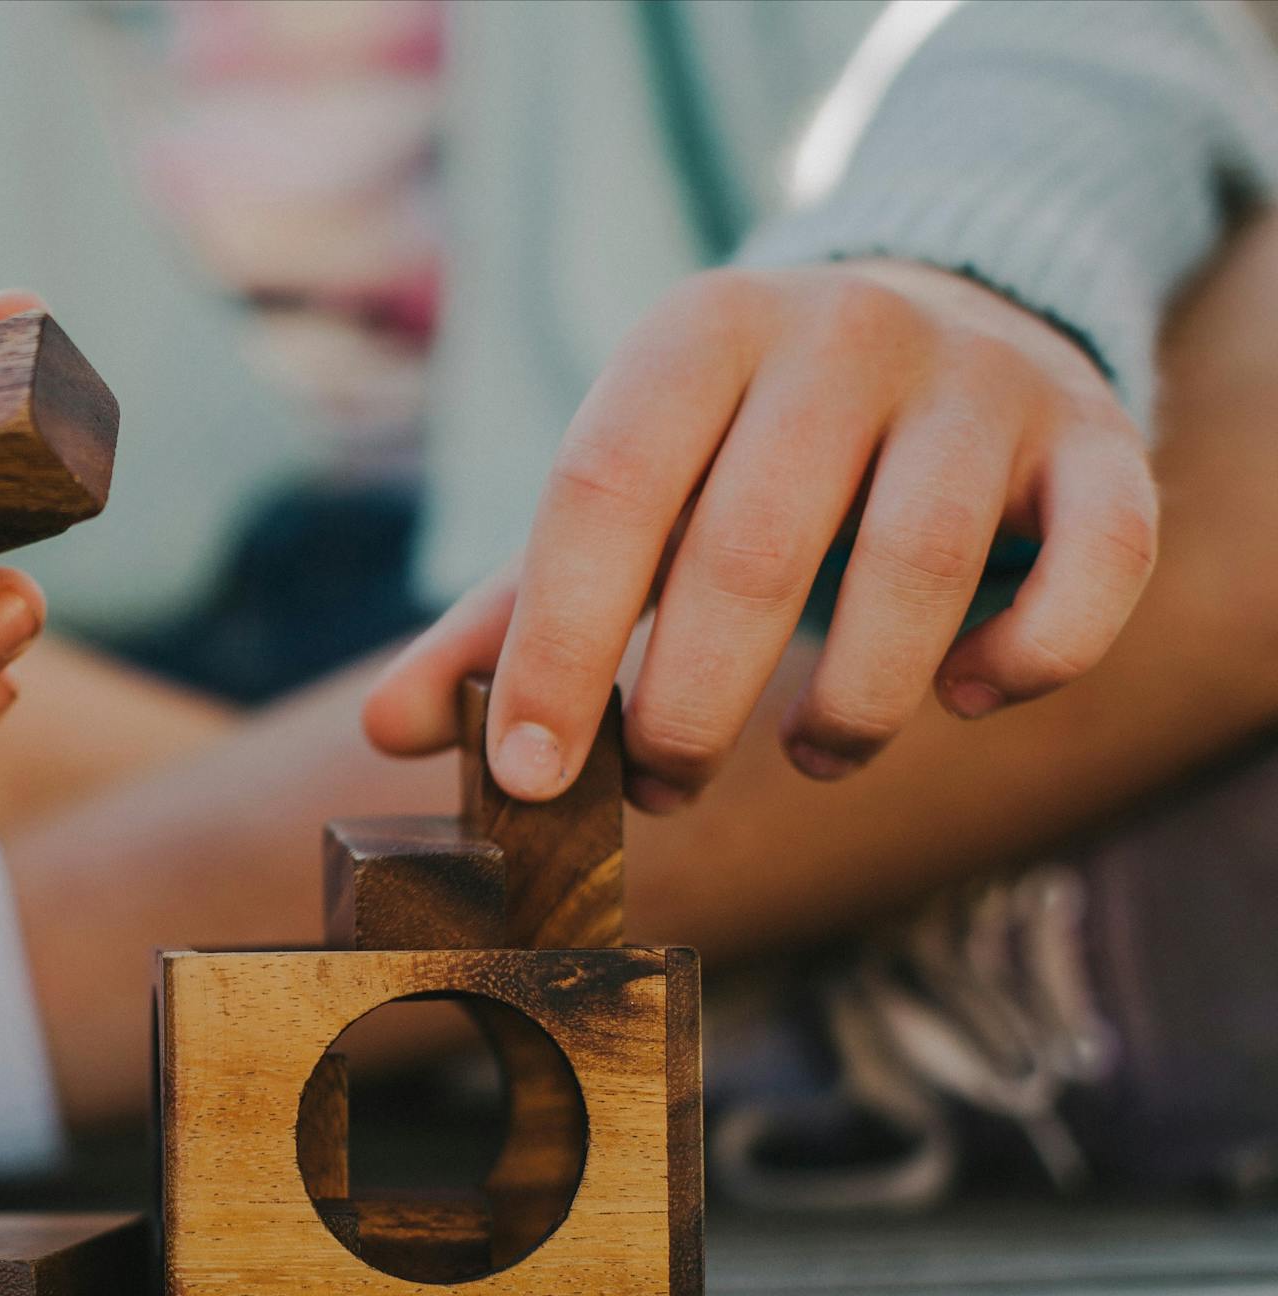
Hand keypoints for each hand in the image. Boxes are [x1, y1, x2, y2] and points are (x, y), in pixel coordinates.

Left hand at [365, 261, 1157, 808]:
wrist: (940, 314)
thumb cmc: (737, 446)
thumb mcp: (619, 495)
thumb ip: (508, 612)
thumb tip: (392, 729)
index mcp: (693, 335)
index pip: (603, 494)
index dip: (561, 649)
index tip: (535, 777)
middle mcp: (839, 332)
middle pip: (749, 548)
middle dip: (689, 707)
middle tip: (666, 786)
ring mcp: (978, 377)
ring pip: (920, 565)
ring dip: (851, 706)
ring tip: (814, 754)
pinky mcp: (1096, 435)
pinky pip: (1093, 560)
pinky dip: (1030, 656)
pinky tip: (964, 696)